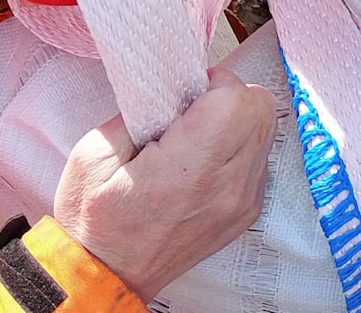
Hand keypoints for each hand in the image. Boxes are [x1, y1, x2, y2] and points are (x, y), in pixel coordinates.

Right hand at [52, 67, 275, 299]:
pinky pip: (259, 160)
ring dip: (237, 122)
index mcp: (187, 171)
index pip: (236, 100)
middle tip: (192, 109)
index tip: (187, 92)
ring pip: (265, 132)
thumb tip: (173, 85)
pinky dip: (238, 149)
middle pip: (261, 110)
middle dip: (229, 97)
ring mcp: (241, 204)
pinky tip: (203, 161)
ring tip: (196, 137)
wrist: (107, 276)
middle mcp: (226, 188)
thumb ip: (139, 110)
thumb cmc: (95, 221)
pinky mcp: (245, 214)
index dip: (213, 83)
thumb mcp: (95, 153)